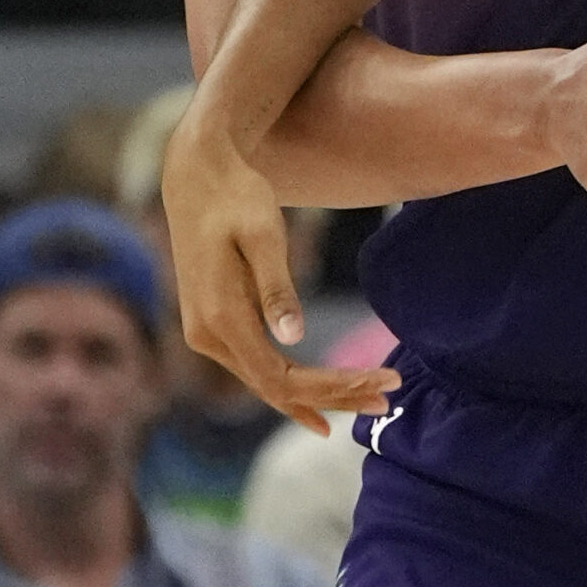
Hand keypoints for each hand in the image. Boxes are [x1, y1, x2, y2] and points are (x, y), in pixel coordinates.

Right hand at [163, 112, 398, 436]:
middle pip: (276, 390)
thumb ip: (275, 287)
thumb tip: (293, 337)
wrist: (197, 176)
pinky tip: (320, 410)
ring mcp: (208, 335)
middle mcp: (207, 337)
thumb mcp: (262, 234)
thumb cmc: (236, 197)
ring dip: (319, 396)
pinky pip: (258, 369)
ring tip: (371, 401)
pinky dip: (293, 390)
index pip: (280, 377)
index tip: (376, 382)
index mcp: (219, 319)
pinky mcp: (216, 325)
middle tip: (388, 401)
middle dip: (334, 397)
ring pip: (268, 384)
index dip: (330, 388)